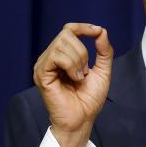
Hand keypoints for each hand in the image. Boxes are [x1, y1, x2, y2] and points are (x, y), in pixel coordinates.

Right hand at [33, 23, 113, 146]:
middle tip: (85, 71)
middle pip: (66, 34)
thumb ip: (104, 51)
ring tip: (79, 77)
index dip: (83, 27)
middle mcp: (50, 57)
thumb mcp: (103, 71)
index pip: (68, 30)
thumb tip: (101, 31)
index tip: (97, 32)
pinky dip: (71, 66)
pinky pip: (56, 56)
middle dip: (83, 51)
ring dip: (78, 60)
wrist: (82, 119)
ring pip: (61, 44)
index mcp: (62, 55)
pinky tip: (74, 79)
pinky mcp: (41, 74)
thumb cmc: (89, 99)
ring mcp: (43, 65)